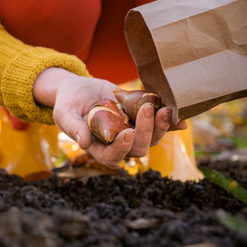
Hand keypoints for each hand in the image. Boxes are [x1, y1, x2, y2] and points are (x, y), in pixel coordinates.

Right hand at [33, 68, 186, 167]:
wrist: (79, 89)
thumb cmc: (68, 103)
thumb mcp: (64, 113)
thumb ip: (72, 127)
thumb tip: (84, 142)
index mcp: (98, 148)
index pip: (111, 157)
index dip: (122, 149)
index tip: (128, 133)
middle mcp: (118, 144)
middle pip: (137, 149)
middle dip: (146, 132)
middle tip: (147, 109)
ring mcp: (131, 132)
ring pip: (151, 139)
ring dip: (160, 127)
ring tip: (164, 109)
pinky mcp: (141, 119)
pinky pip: (159, 125)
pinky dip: (171, 124)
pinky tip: (181, 120)